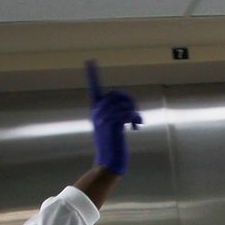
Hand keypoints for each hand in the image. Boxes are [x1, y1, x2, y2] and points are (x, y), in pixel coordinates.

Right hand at [87, 60, 141, 174]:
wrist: (108, 164)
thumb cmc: (112, 147)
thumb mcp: (112, 128)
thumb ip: (116, 116)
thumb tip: (129, 108)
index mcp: (96, 111)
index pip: (93, 90)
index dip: (92, 75)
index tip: (89, 61)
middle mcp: (97, 113)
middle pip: (116, 94)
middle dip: (129, 101)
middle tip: (134, 115)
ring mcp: (103, 118)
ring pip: (123, 103)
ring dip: (134, 112)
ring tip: (135, 123)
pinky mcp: (112, 125)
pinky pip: (127, 112)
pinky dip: (135, 118)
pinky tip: (134, 128)